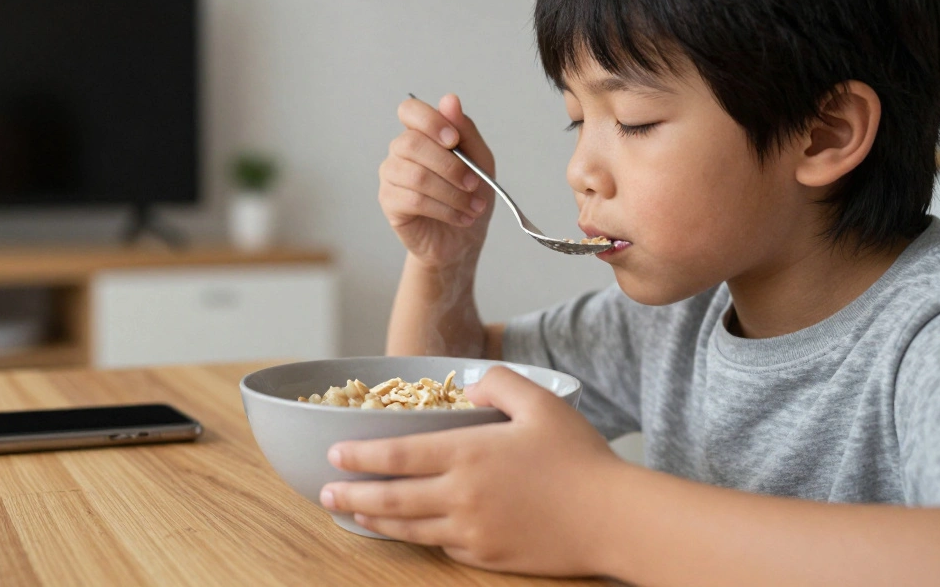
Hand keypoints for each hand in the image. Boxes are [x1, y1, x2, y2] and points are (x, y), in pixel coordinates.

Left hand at [320, 367, 625, 576]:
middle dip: (352, 496)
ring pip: (410, 528)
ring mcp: (472, 532)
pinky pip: (444, 546)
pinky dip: (422, 537)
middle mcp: (460, 496)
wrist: (613, 519)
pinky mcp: (488, 557)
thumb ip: (500, 383)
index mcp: (468, 454)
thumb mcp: (542, 403)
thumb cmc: (580, 458)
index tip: (334, 455)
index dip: (360, 456)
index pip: (397, 456)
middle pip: (391, 499)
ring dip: (376, 521)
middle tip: (325, 494)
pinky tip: (414, 530)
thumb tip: (470, 385)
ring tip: (354, 514)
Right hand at [378, 94, 495, 269]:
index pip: (410, 110)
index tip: (453, 140)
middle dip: (450, 166)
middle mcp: (400, 151)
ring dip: (452, 193)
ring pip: (416, 176)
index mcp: (421, 134)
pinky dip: (445, 209)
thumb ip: (465, 129)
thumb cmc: (469, 195)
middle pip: (411, 144)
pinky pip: (414, 200)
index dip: (430, 121)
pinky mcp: (389, 202)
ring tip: (473, 207)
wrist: (462, 239)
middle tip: (474, 183)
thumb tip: (449, 100)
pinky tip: (460, 217)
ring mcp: (391, 176)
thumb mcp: (480, 160)